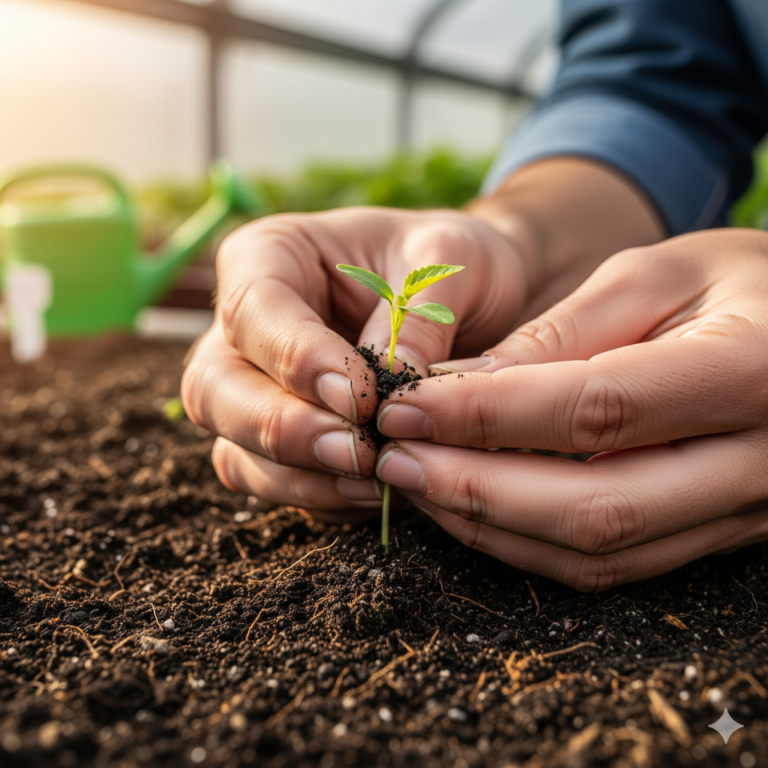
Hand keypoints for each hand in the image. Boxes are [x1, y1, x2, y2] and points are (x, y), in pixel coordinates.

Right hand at [181, 207, 527, 520]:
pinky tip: (375, 491)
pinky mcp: (282, 442)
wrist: (473, 300)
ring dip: (301, 475)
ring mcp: (256, 390)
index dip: (297, 359)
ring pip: (234, 448)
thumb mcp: (447, 259)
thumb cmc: (445, 263)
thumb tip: (391, 383)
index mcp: (270, 256)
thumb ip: (417, 314)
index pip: (252, 310)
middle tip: (357, 451)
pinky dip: (320, 497)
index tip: (361, 398)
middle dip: (283, 429)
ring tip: (376, 478)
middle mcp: (247, 328)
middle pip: (215, 388)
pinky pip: (273, 483)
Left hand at [375, 229, 767, 588]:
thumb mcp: (657, 275)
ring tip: (418, 484)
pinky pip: (616, 561)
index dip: (487, 416)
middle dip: (475, 489)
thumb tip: (463, 387)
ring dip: (492, 525)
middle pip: (593, 507)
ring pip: (599, 552)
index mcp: (748, 371)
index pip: (594, 409)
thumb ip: (563, 334)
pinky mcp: (716, 534)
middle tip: (394, 461)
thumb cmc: (742, 282)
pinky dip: (532, 542)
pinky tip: (474, 507)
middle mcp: (758, 462)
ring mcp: (742, 512)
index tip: (405, 408)